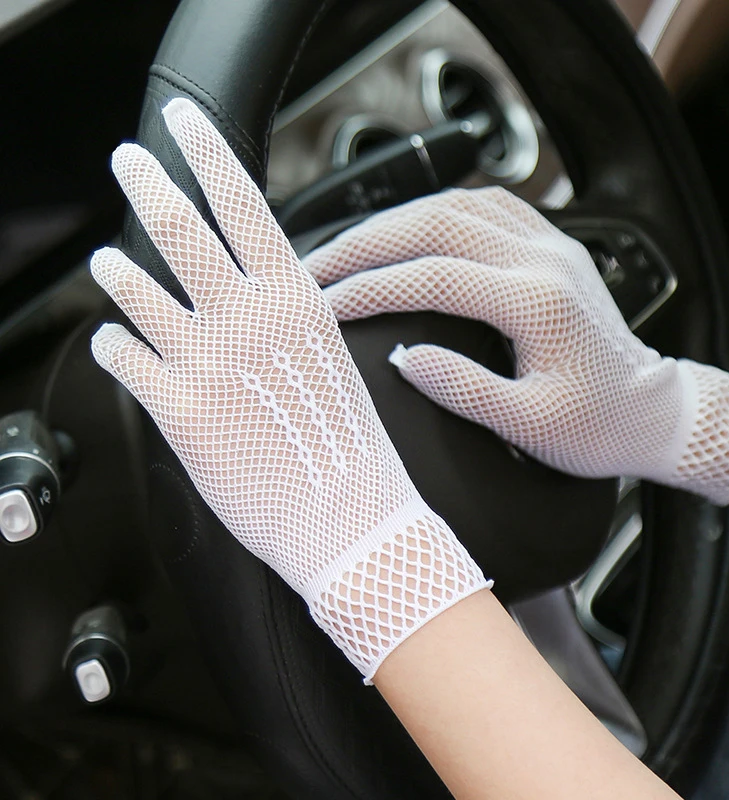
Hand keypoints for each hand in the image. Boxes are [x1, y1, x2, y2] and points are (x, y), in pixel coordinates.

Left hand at [90, 100, 488, 680]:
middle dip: (148, 183)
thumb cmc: (353, 450)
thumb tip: (253, 293)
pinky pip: (123, 358)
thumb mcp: (333, 362)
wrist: (352, 521)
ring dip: (118, 271)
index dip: (209, 153)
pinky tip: (115, 342)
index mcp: (296, 303)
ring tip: (108, 260)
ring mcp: (206, 362)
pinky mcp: (176, 409)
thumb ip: (288, 321)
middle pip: (181, 231)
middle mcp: (247, 321)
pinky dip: (113, 344)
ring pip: (137, 291)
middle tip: (128, 160)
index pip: (245, 206)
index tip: (186, 123)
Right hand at [305, 187, 728, 505]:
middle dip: (365, 243)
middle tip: (313, 266)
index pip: (431, 277)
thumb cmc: (600, 427)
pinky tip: (408, 228)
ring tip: (348, 248)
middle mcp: (545, 259)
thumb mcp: (530, 426)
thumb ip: (464, 389)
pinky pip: (486, 205)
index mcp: (538, 301)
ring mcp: (551, 245)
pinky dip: (436, 211)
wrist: (653, 413)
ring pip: (456, 204)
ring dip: (395, 220)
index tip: (320, 306)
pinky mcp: (552, 246)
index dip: (368, 288)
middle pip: (435, 224)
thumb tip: (403, 357)